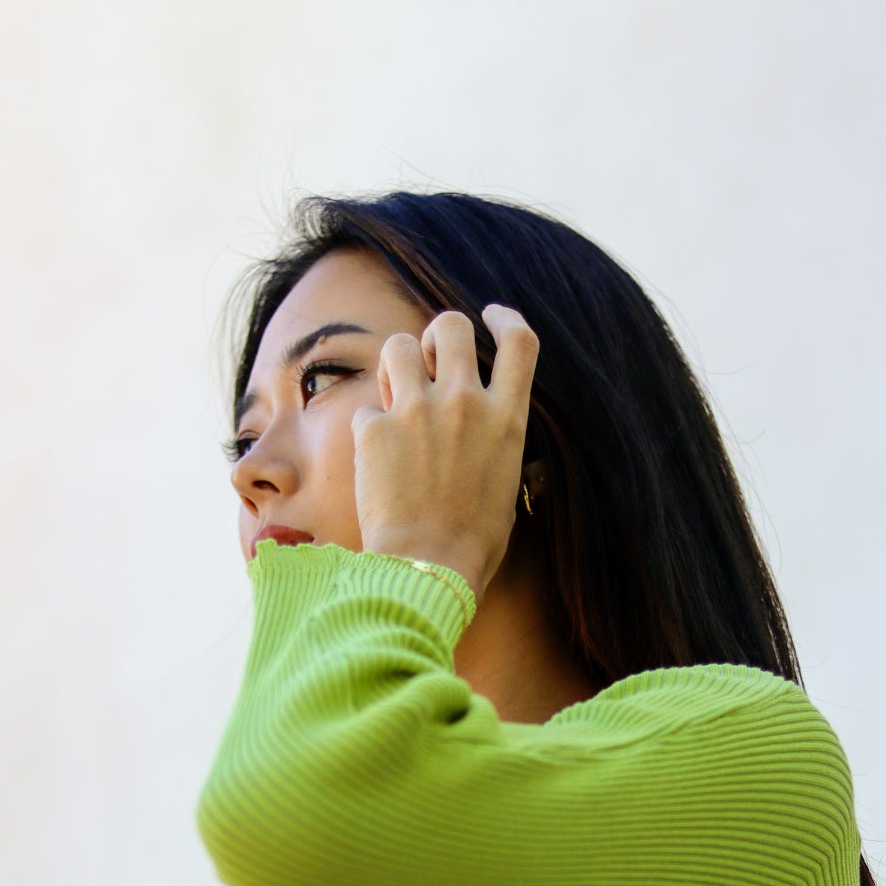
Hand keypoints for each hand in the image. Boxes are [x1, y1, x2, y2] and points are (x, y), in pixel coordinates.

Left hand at [351, 304, 539, 600]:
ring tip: (393, 397)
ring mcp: (417, 412)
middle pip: (451, 325)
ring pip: (398, 346)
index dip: (504, 319)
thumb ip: (495, 441)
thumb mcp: (505, 485)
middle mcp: (464, 402)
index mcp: (507, 418)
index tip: (491, 317)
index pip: (519, 341)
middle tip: (427, 362)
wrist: (430, 569)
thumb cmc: (473, 544)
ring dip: (394, 366)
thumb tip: (485, 431)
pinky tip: (376, 461)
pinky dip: (370, 431)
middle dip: (436, 336)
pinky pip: (366, 410)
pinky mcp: (376, 430)